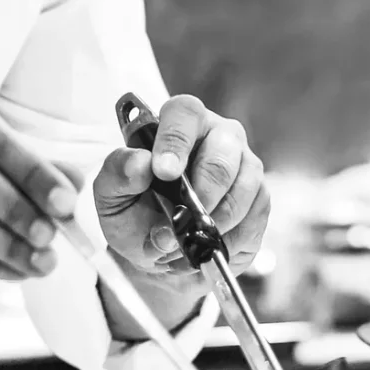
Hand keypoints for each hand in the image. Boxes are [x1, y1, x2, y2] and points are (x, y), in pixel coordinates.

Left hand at [93, 95, 269, 335]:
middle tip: (182, 220)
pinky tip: (210, 245)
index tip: (163, 173)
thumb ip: (117, 175)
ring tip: (191, 240)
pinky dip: (230, 238)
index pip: (184, 114)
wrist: (161, 255)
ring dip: (216, 220)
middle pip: (223, 152)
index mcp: (179, 124)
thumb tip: (139, 164)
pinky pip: (255, 216)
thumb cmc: (135, 216)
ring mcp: (245, 167)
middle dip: (202, 192)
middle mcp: (218, 137)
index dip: (175, 141)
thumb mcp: (110, 199)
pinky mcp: (260, 199)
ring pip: (246, 186)